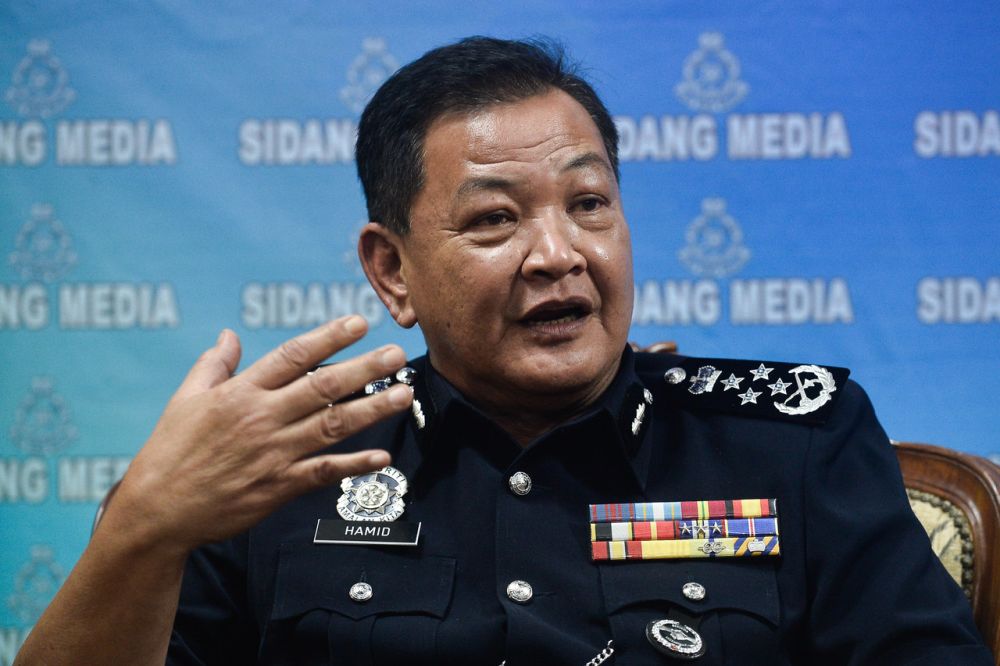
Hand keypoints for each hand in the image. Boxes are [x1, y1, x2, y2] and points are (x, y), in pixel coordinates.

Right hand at [102, 315, 411, 554]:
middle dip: (365, 368)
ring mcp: (274, 453)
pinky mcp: (279, 487)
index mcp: (241, 393)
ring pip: (333, 426)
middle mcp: (263, 418)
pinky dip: (354, 465)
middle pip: (324, 387)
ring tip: (403, 394)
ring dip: (372, 410)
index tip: (359, 323)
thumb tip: (229, 334)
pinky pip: (324, 473)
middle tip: (396, 354)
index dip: (329, 337)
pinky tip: (382, 456)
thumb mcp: (186, 399)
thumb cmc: (171, 452)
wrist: (158, 511)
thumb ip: (213, 364)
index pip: (294, 356)